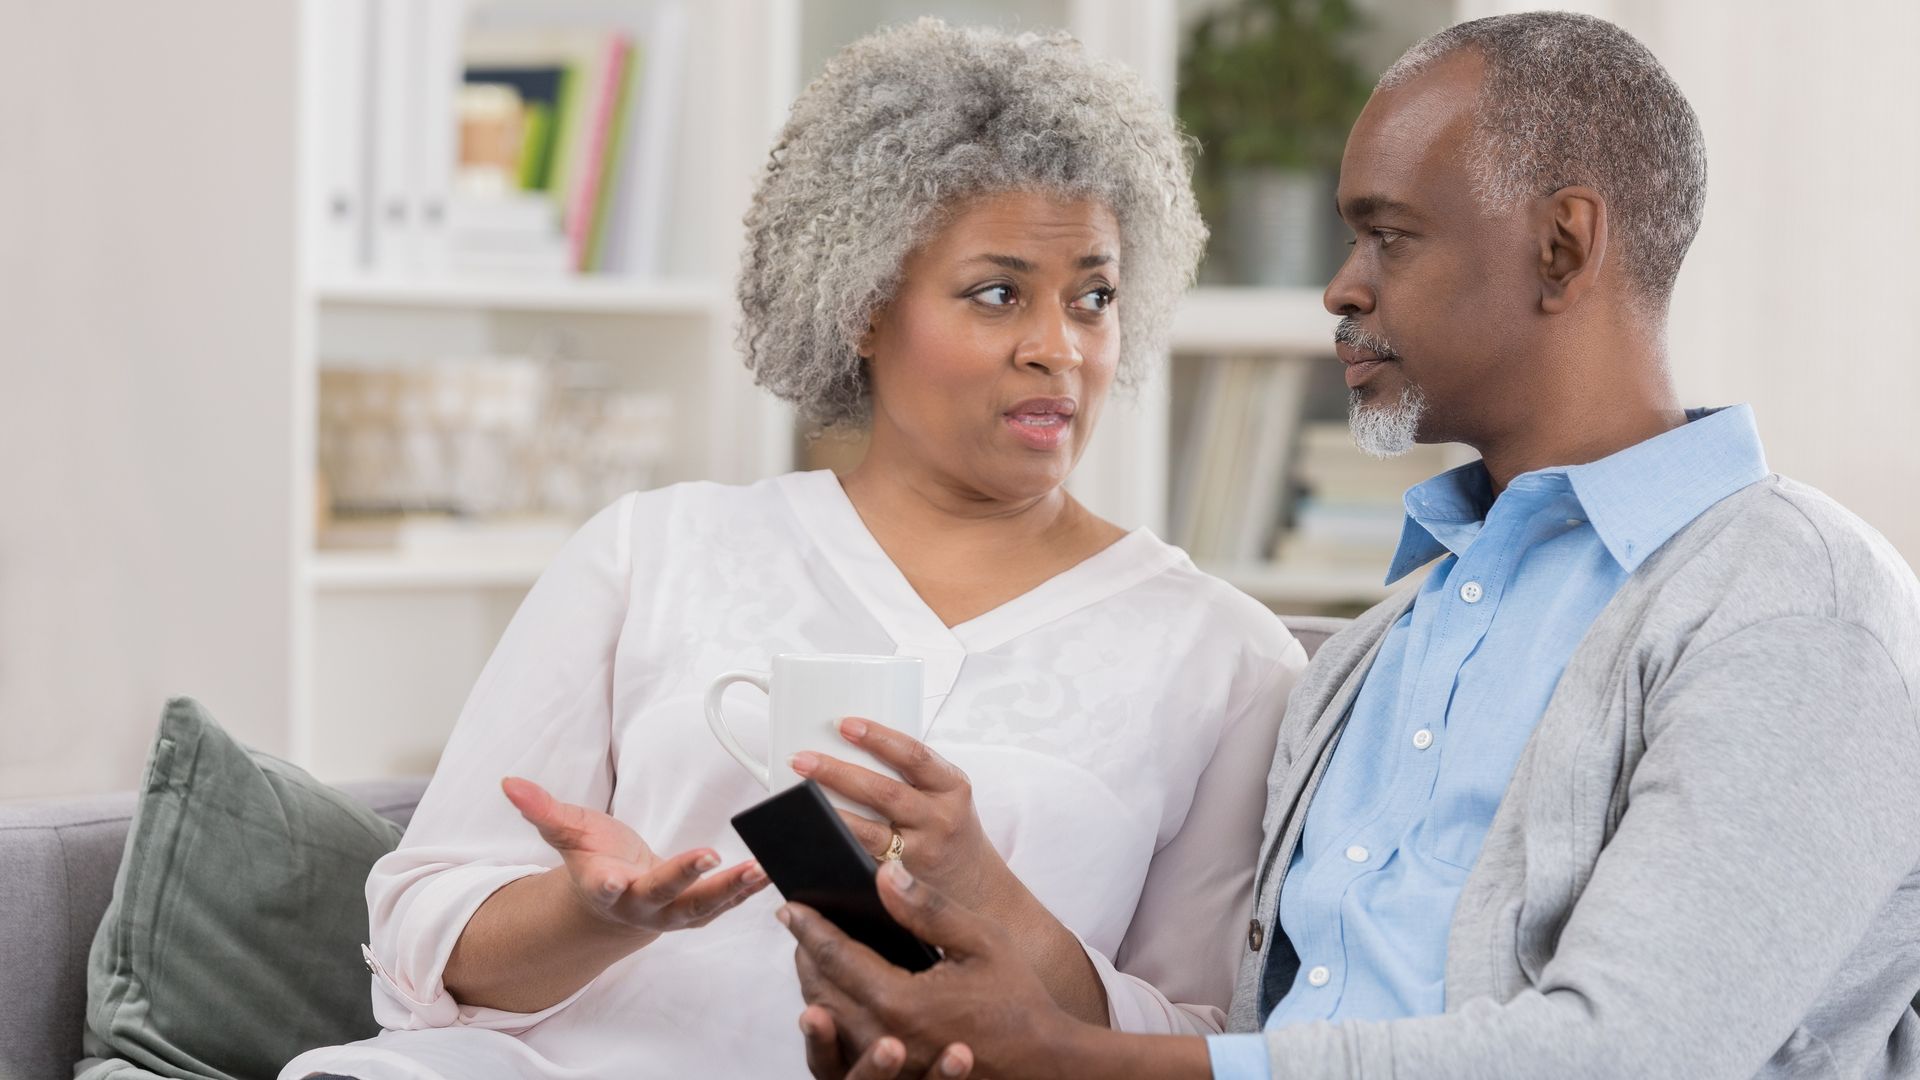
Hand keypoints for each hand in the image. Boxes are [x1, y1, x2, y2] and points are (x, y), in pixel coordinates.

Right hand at [503, 776, 768, 942]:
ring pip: (704, 906)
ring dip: (733, 890)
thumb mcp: (568, 833)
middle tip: (709, 857)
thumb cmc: (595, 860)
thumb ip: (542, 810)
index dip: (605, 883)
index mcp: (604, 887)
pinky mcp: (698, 911)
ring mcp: (672, 913)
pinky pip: (727, 904)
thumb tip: (509, 782)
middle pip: (663, 895)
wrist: (616, 902)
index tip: (610, 878)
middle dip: (686, 877)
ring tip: (759, 869)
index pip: (603, 886)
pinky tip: (771, 871)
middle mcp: (640, 905)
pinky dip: (750, 890)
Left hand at [782, 860, 1078, 1079]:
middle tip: (797, 925)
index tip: (789, 905)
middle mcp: (886, 1037)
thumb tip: (884, 874)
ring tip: (811, 956)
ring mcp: (891, 1063)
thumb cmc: (1018, 1000)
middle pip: (823, 990)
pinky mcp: (900, 1076)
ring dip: (814, 986)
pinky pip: (849, 1047)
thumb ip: (928, 908)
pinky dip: (835, 1018)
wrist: (1043, 1061)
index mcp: (900, 1002)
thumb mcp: (980, 941)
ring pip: (832, 1021)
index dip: (809, 928)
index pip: (837, 957)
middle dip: (805, 954)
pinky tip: (837, 998)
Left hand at [790, 718, 1014, 913]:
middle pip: (885, 793)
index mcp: (951, 787)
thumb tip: (844, 744)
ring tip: (798, 799)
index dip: (878, 737)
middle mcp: (940, 819)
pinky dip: (836, 850)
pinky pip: (863, 863)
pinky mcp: (902, 882)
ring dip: (829, 815)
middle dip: (838, 773)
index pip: (914, 755)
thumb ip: (911, 774)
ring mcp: (921, 854)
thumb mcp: (946, 794)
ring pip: (869, 833)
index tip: (844, 724)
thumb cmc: (950, 829)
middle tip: (801, 760)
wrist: (979, 889)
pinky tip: (810, 840)